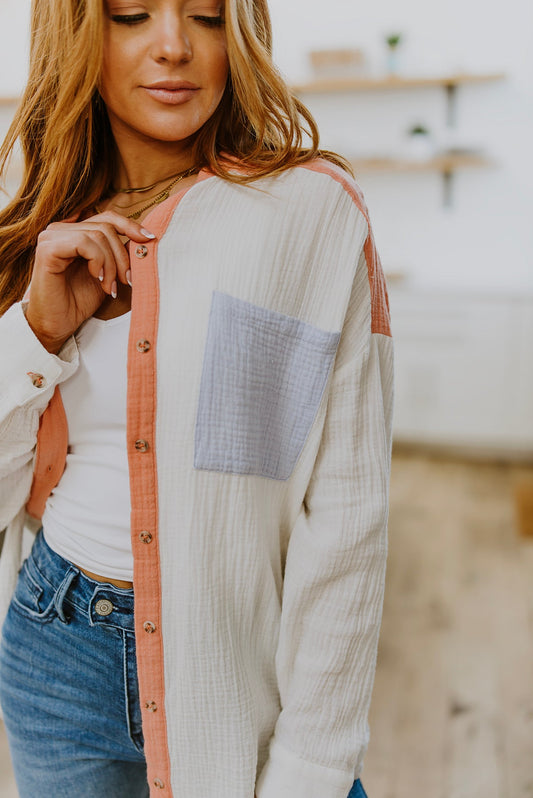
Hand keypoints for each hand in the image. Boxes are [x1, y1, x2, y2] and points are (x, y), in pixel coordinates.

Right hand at [25, 210, 155, 353]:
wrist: (57, 325)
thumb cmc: (78, 301)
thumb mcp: (107, 274)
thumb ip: (118, 254)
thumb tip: (143, 237)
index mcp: (74, 232)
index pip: (107, 217)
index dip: (130, 226)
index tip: (149, 239)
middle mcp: (60, 230)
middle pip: (106, 227)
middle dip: (122, 256)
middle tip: (126, 281)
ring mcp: (51, 237)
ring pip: (97, 235)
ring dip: (111, 264)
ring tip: (110, 287)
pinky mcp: (47, 249)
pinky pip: (83, 242)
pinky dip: (97, 261)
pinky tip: (97, 278)